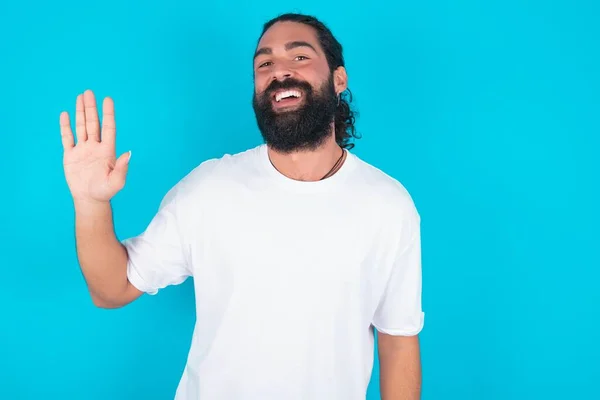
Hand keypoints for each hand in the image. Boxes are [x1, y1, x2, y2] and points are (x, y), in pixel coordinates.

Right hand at [60, 90, 130, 204]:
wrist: (90, 199)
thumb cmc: (105, 191)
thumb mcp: (117, 181)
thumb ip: (122, 168)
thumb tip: (129, 153)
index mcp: (107, 150)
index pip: (108, 128)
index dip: (108, 114)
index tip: (108, 99)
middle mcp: (95, 146)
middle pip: (93, 123)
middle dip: (91, 108)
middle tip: (89, 92)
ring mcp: (82, 149)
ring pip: (81, 127)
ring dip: (80, 112)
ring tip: (80, 97)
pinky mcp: (70, 155)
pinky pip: (67, 138)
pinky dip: (66, 126)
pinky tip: (65, 114)